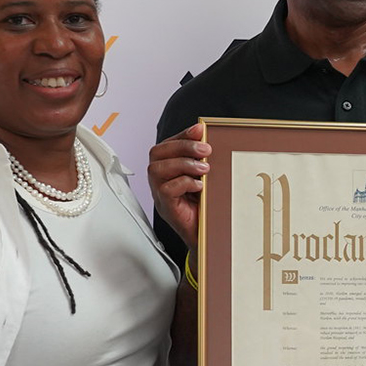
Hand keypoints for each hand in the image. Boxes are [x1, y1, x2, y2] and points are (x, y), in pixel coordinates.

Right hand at [147, 124, 208, 249]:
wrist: (208, 237)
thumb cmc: (206, 207)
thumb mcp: (205, 179)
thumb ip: (203, 162)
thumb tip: (208, 141)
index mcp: (168, 170)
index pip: (166, 145)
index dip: (182, 135)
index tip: (200, 129)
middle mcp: (159, 180)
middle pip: (157, 153)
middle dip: (182, 146)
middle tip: (206, 150)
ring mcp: (160, 194)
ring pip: (157, 169)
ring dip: (183, 164)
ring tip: (205, 169)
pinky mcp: (166, 207)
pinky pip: (166, 189)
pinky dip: (184, 183)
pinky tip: (199, 186)